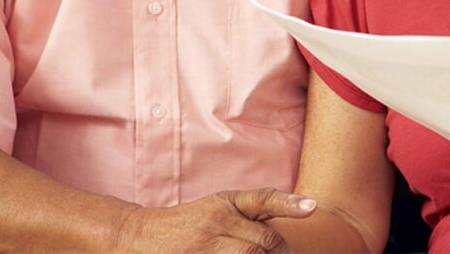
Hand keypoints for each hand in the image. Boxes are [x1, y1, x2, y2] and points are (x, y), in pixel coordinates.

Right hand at [113, 188, 317, 253]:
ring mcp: (205, 246)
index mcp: (223, 204)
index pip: (262, 201)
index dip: (288, 204)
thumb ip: (253, 211)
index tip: (312, 208)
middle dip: (280, 253)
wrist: (136, 237)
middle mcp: (216, 222)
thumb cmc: (186, 225)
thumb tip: (306, 209)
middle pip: (262, 241)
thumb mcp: (217, 208)